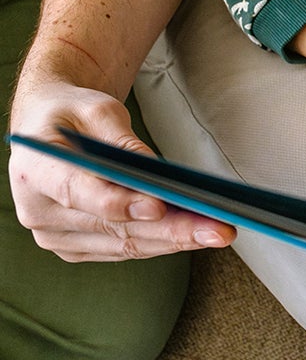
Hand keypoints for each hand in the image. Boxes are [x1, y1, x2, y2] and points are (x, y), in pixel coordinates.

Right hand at [9, 79, 235, 261]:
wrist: (48, 129)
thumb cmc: (73, 114)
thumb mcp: (99, 111)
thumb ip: (124, 142)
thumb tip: (158, 176)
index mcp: (34, 170)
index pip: (79, 193)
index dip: (120, 203)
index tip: (160, 206)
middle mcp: (37, 210)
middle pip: (112, 227)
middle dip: (170, 229)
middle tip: (216, 228)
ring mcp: (53, 234)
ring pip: (123, 244)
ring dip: (174, 241)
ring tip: (216, 232)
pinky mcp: (73, 246)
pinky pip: (122, 249)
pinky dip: (160, 242)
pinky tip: (194, 234)